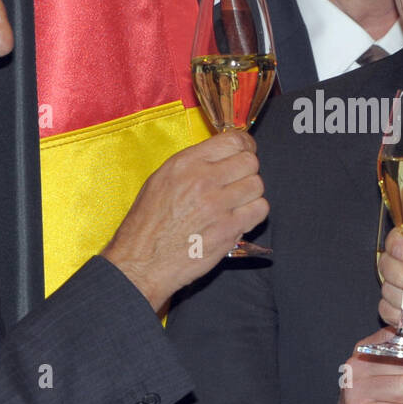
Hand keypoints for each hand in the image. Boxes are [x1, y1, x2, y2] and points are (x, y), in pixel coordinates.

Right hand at [101, 130, 266, 313]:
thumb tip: (222, 157)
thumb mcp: (161, 180)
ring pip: (257, 185)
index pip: (234, 141)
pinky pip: (260, 210)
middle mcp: (203, 180)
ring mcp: (218, 205)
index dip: (245, 146)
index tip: (244, 153)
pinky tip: (238, 218)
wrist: (142, 262)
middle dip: (247, 171)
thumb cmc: (148, 224)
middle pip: (250, 162)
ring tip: (235, 203)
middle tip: (238, 182)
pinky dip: (253, 213)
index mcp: (186, 163)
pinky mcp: (229, 229)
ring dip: (250, 194)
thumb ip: (193, 164)